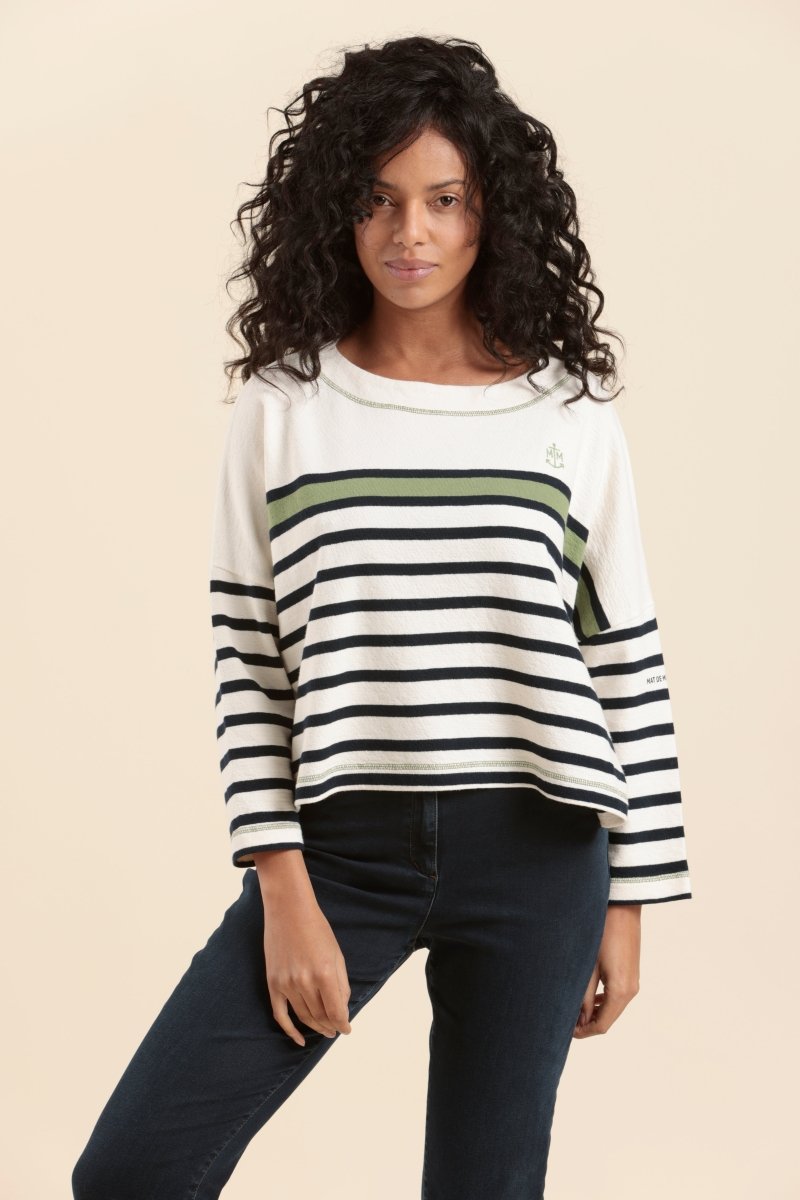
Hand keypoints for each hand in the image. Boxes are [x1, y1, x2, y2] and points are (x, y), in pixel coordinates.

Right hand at [261, 891, 352, 1047]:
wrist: (288, 910)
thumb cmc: (317, 929)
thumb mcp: (337, 954)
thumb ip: (341, 983)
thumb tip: (342, 1008)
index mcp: (325, 973)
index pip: (336, 1012)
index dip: (343, 1024)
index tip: (347, 1029)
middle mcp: (305, 982)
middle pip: (320, 1016)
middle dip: (331, 1026)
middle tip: (337, 1030)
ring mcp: (287, 984)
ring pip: (303, 1017)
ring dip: (316, 1027)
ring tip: (325, 1031)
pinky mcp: (273, 983)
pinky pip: (280, 1015)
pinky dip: (290, 1030)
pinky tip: (300, 1040)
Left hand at [573, 904, 640, 1037]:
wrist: (621, 907)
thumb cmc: (601, 932)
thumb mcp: (588, 965)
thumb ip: (582, 994)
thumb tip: (578, 1017)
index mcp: (620, 991)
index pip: (602, 1025)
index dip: (583, 1032)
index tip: (565, 1030)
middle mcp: (631, 990)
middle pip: (608, 1019)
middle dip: (587, 1023)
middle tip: (566, 1020)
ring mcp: (633, 982)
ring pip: (613, 1008)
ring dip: (594, 1012)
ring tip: (573, 1008)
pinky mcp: (631, 973)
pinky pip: (617, 996)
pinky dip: (602, 1001)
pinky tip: (587, 996)